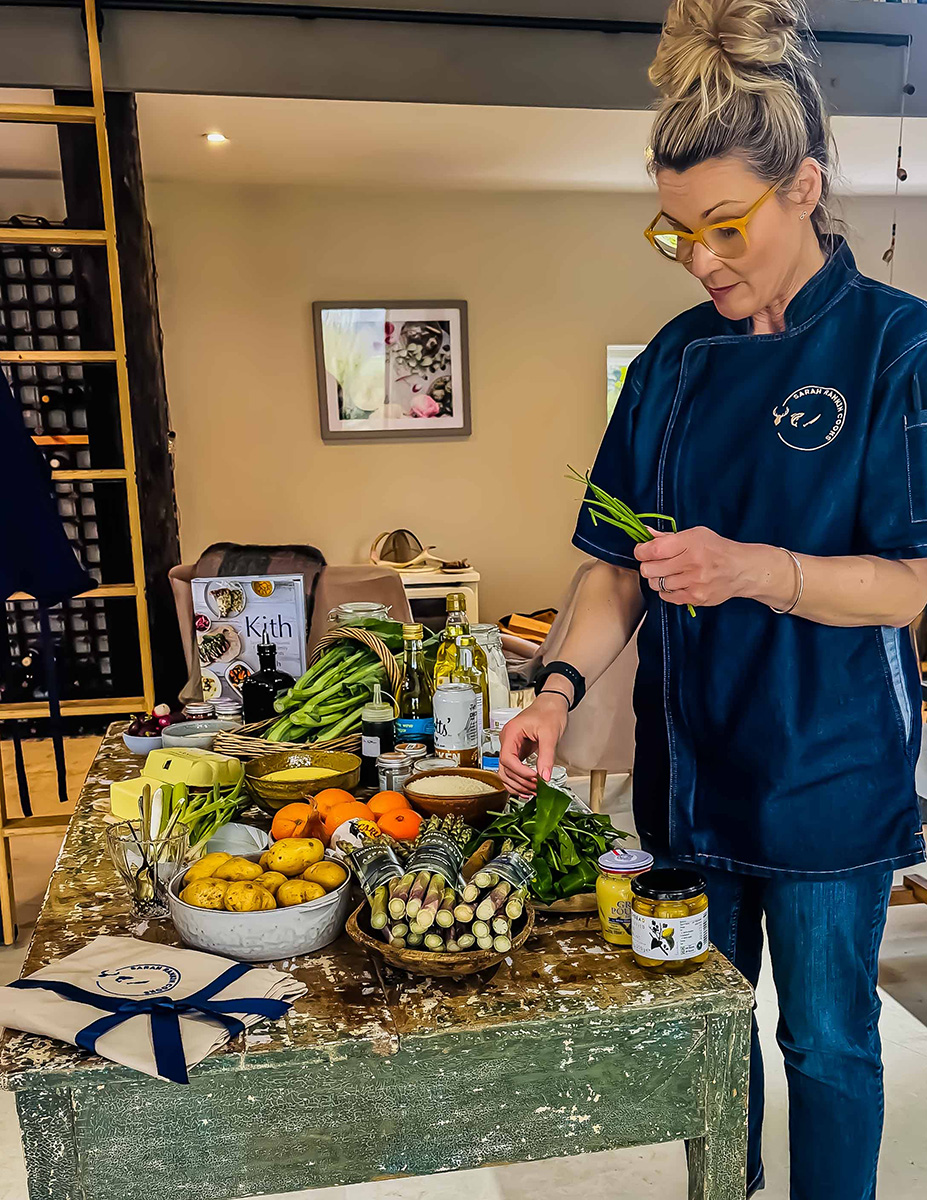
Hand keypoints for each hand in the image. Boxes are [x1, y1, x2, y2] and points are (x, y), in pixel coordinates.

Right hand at [498, 693, 568, 794]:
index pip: (507, 758)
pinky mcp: (518, 751)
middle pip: (505, 768)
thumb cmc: (549, 712)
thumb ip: (546, 756)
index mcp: (511, 733)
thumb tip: (545, 776)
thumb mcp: (550, 734)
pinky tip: (528, 787)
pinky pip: (514, 769)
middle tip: (536, 788)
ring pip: (506, 772)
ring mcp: (511, 746)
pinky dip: (519, 780)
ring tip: (532, 791)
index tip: (534, 777)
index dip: (520, 771)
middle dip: (520, 781)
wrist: (552, 704)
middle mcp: (508, 740)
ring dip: (518, 784)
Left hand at [634, 526, 776, 608]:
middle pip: (650, 569)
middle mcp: (692, 563)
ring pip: (656, 584)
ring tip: (668, 573)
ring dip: (657, 578)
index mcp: (690, 543)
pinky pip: (667, 597)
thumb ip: (668, 536)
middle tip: (654, 563)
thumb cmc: (717, 549)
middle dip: (647, 565)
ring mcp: (694, 583)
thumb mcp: (695, 534)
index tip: (641, 550)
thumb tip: (644, 532)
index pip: (653, 549)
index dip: (640, 551)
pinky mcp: (696, 598)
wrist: (741, 570)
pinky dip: (667, 590)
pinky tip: (676, 583)